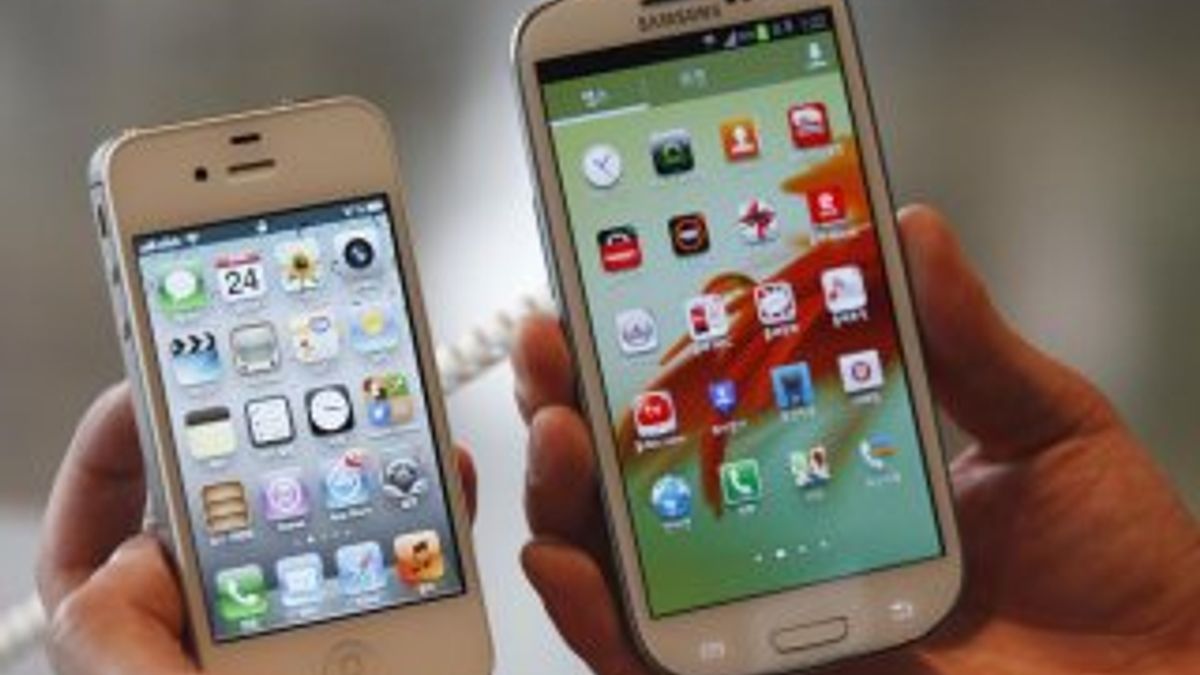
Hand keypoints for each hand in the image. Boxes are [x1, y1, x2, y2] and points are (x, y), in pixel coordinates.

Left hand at [36, 383, 478, 674]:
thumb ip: (110, 648)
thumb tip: (129, 558)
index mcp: (140, 648)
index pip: (104, 530)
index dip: (118, 449)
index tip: (152, 383)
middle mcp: (221, 640)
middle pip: (233, 507)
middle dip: (265, 434)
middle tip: (295, 371)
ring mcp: (305, 647)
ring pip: (330, 530)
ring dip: (362, 464)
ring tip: (386, 409)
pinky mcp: (378, 656)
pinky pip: (404, 576)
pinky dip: (429, 526)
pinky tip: (450, 488)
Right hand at [512, 205, 1199, 674]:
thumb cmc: (1118, 566)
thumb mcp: (1043, 424)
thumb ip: (965, 339)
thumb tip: (910, 229)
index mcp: (827, 469)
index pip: (711, 404)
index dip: (643, 350)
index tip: (603, 282)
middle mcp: (777, 540)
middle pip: (640, 481)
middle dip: (573, 409)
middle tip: (552, 345)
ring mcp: (763, 616)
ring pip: (621, 567)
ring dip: (564, 500)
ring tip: (556, 433)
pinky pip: (647, 664)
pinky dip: (592, 622)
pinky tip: (566, 562)